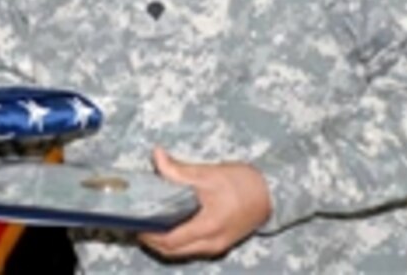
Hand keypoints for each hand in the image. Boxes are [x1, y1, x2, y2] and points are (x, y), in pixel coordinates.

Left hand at [137, 147, 271, 259]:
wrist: (272, 193)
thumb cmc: (243, 183)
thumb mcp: (208, 173)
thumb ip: (178, 169)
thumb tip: (156, 156)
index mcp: (208, 226)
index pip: (170, 240)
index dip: (149, 234)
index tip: (135, 222)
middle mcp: (212, 243)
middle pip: (173, 251)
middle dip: (152, 240)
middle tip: (137, 222)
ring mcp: (216, 246)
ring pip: (181, 251)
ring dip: (163, 241)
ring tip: (149, 222)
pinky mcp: (219, 243)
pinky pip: (191, 248)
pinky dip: (176, 240)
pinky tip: (169, 223)